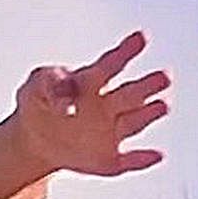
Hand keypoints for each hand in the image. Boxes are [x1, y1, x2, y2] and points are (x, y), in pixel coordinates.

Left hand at [11, 33, 170, 177]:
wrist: (33, 139)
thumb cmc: (39, 103)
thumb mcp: (35, 87)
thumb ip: (49, 85)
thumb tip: (66, 102)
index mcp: (93, 81)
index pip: (111, 64)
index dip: (126, 50)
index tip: (141, 37)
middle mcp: (109, 104)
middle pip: (131, 93)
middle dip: (147, 85)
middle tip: (164, 76)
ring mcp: (112, 131)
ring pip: (134, 122)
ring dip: (149, 114)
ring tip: (162, 105)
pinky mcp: (110, 158)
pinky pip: (128, 160)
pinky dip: (142, 159)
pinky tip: (157, 155)